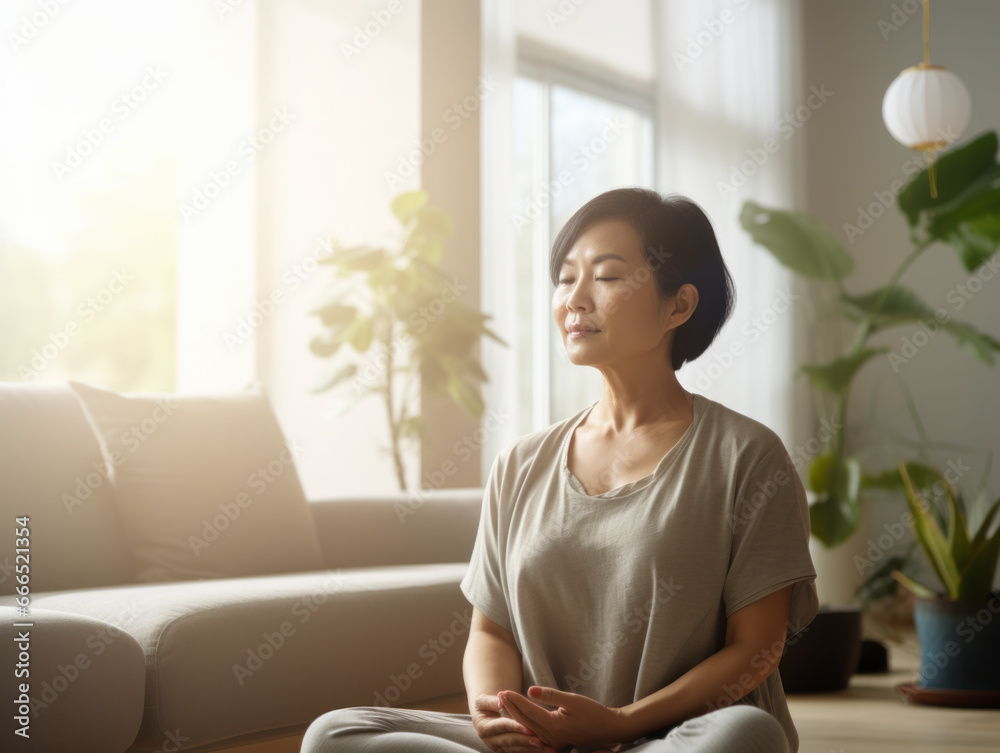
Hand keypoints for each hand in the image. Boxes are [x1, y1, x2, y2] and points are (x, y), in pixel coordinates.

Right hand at [471, 693, 548, 752]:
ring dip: (532, 750)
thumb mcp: (483, 701)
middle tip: (541, 742)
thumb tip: (500, 700)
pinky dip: (533, 752)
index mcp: (485, 728)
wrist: (483, 717)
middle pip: (511, 741)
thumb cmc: (485, 706)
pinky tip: (545, 751)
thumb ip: (491, 700)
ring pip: (517, 750)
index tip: (529, 729)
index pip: (503, 727)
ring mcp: (499, 748)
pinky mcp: (507, 751)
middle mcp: (491, 741)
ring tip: (547, 749)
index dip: (516, 727)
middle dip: (526, 742)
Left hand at [497, 686, 628, 752]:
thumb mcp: (573, 700)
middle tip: (499, 695)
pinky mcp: (555, 743)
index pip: (528, 711)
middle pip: (524, 722)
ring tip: (504, 703)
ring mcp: (553, 742)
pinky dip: (524, 724)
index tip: (503, 691)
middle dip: (511, 708)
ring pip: (528, 728)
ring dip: (515, 715)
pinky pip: (535, 733)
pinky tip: (517, 718)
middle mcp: (551, 737)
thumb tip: (530, 690)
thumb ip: (550, 695)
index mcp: (554, 727)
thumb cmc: (594, 713)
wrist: (609, 729)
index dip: (514, 700)